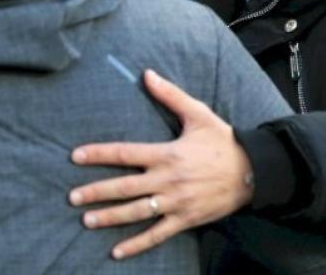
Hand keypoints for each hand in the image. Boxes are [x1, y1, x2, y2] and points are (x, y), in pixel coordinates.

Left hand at [69, 69, 253, 259]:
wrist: (253, 171)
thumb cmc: (223, 141)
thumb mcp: (198, 114)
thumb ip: (170, 95)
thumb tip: (147, 74)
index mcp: (167, 153)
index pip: (125, 153)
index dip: (99, 155)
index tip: (76, 156)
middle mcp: (167, 180)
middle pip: (124, 187)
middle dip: (96, 192)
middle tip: (73, 198)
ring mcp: (175, 202)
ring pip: (136, 212)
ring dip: (110, 218)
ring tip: (87, 221)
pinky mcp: (185, 219)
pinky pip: (157, 234)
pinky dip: (137, 244)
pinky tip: (117, 251)